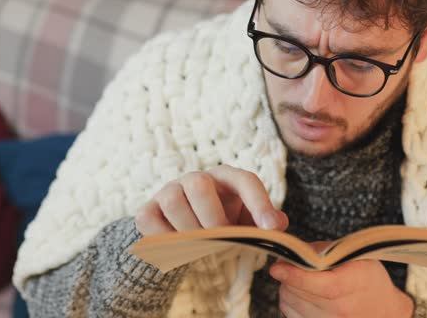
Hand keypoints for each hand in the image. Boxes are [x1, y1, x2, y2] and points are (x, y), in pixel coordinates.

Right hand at [135, 164, 287, 234]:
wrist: (186, 232)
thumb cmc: (224, 222)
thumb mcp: (247, 222)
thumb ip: (267, 221)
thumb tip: (278, 224)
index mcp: (227, 178)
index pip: (245, 180)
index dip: (260, 203)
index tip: (270, 228)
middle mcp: (197, 178)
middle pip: (199, 184)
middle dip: (213, 218)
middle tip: (221, 240)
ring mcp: (169, 191)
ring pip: (174, 201)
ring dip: (189, 230)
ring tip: (200, 246)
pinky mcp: (148, 209)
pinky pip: (149, 219)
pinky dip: (164, 238)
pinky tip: (178, 247)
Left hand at [270, 258, 413, 317]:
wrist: (384, 312)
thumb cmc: (369, 280)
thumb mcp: (356, 256)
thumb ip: (324, 251)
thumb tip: (292, 252)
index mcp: (355, 286)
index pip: (323, 285)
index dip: (297, 276)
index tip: (277, 267)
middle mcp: (342, 311)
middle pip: (299, 293)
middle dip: (288, 276)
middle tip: (293, 264)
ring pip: (289, 303)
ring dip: (288, 287)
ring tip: (302, 279)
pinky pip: (290, 314)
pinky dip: (290, 301)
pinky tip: (303, 294)